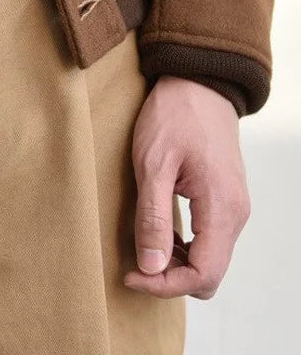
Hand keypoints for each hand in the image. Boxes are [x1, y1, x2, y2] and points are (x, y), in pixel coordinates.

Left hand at [123, 75, 249, 299]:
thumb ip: (152, 218)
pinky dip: (185, 244)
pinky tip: (158, 227)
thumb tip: (151, 267)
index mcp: (221, 208)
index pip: (204, 275)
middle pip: (210, 273)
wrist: (197, 84)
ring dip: (177, 260)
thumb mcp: (153, 165)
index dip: (165, 284)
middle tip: (134, 261)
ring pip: (210, 258)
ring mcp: (233, 206)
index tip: (131, 274)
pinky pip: (209, 238)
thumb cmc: (173, 117)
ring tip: (142, 241)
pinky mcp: (224, 197)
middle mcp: (235, 213)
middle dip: (171, 276)